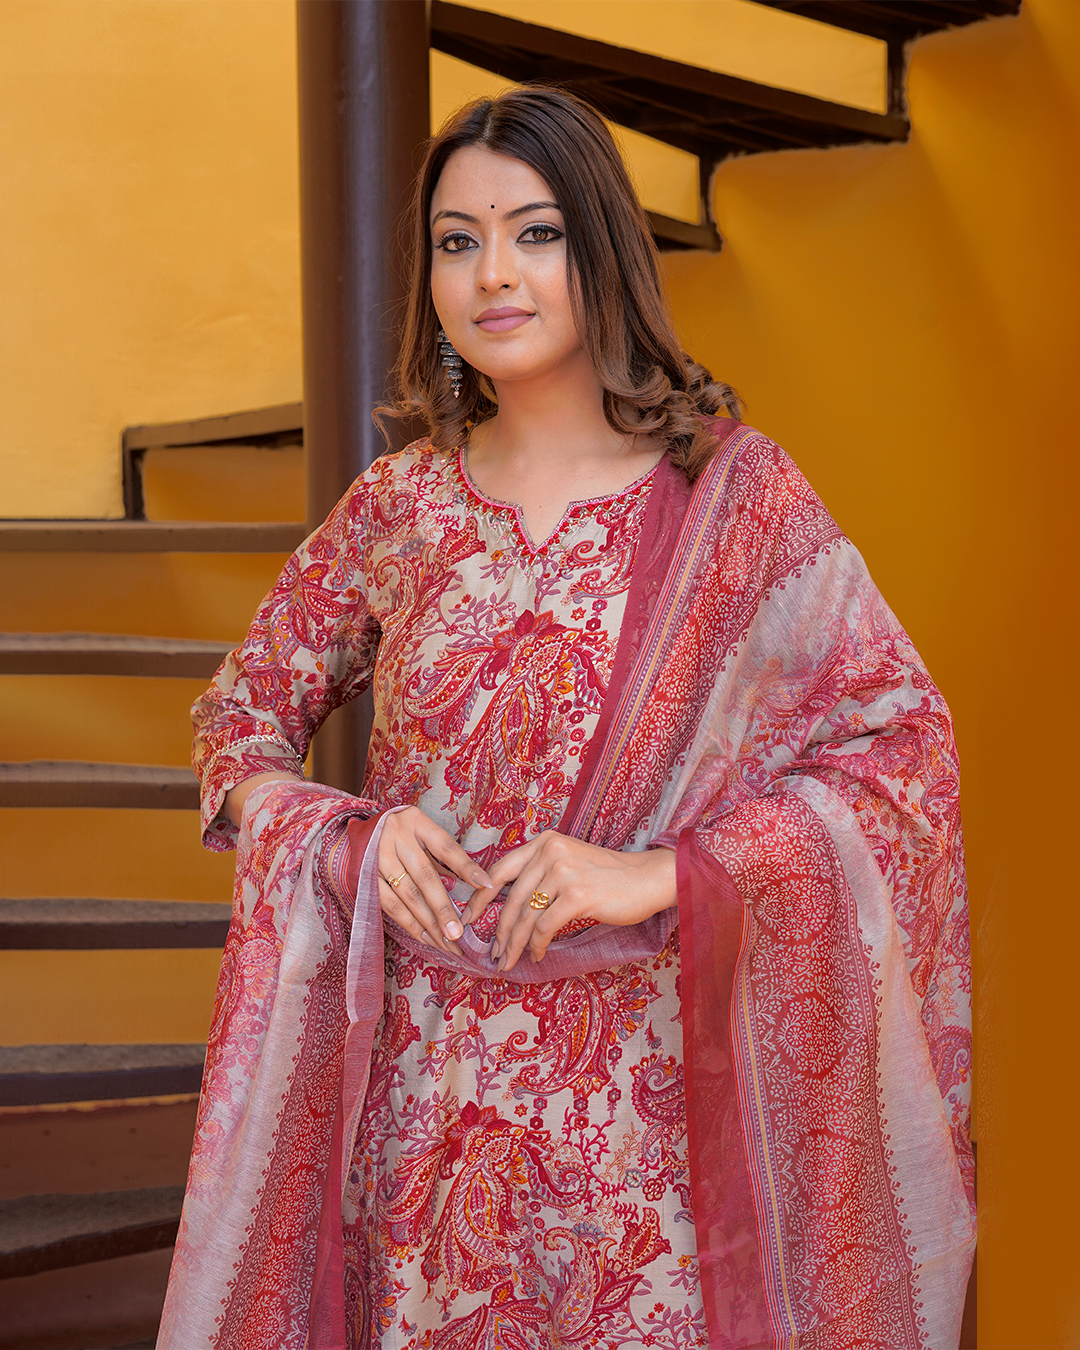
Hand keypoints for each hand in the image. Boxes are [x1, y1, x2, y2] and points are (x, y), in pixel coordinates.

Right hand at [378, 807, 492, 955]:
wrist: (361, 831)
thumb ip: (441, 859)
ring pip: (407, 896)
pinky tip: (425, 937)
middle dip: (443, 909)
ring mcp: (377, 857)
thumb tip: (472, 887)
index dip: (466, 867)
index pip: (446, 847)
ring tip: (446, 942)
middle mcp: (395, 837)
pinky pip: (390, 906)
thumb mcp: (422, 834)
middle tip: (459, 933)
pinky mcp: (365, 877)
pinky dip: (409, 924)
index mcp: (416, 822)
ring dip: (428, 923)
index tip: (487, 885)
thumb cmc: (402, 833)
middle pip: (425, 877)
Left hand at [461, 831, 675, 972]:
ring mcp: (564, 872)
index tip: (469, 918)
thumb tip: (508, 906)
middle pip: (511, 899)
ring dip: (514, 945)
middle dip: (499, 931)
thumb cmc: (609, 876)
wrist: (648, 878)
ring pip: (525, 917)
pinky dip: (537, 946)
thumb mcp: (569, 862)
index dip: (480, 897)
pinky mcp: (578, 895)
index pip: (500, 869)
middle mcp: (550, 852)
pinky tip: (537, 955)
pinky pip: (545, 928)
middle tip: (494, 954)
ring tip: (510, 961)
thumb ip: (541, 873)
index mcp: (545, 842)